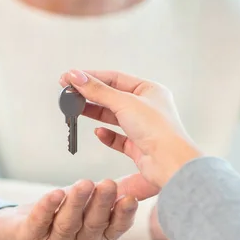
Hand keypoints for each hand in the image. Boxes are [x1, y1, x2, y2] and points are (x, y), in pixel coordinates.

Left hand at [0, 180, 137, 239]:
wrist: (19, 231)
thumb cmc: (62, 213)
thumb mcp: (94, 201)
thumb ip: (122, 190)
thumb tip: (154, 177)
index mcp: (100, 238)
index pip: (116, 227)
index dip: (123, 214)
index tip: (130, 198)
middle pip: (93, 224)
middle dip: (101, 204)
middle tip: (108, 184)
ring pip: (68, 223)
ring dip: (76, 203)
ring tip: (84, 184)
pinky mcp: (30, 238)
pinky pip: (40, 222)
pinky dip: (47, 208)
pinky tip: (54, 194)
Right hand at [59, 70, 201, 190]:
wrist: (170, 163)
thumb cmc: (159, 130)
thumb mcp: (124, 103)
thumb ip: (98, 91)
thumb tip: (76, 76)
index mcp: (150, 90)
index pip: (115, 78)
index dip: (92, 77)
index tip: (71, 77)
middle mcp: (147, 107)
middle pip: (112, 96)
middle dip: (91, 95)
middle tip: (69, 94)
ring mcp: (142, 127)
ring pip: (113, 117)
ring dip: (95, 113)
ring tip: (76, 110)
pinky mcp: (138, 146)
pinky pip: (117, 138)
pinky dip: (106, 135)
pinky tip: (98, 132)